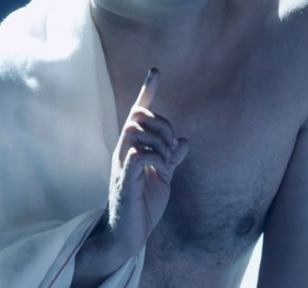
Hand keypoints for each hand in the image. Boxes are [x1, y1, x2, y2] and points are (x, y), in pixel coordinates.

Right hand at [105, 68, 188, 258]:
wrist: (129, 236)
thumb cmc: (143, 206)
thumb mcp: (163, 178)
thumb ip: (171, 159)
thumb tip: (185, 142)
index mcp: (133, 147)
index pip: (137, 112)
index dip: (146, 91)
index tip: (155, 71)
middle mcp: (124, 150)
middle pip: (138, 115)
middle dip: (161, 123)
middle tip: (172, 146)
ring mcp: (121, 164)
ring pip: (135, 129)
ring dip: (159, 138)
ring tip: (167, 159)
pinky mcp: (124, 180)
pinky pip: (136, 154)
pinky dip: (154, 155)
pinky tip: (162, 167)